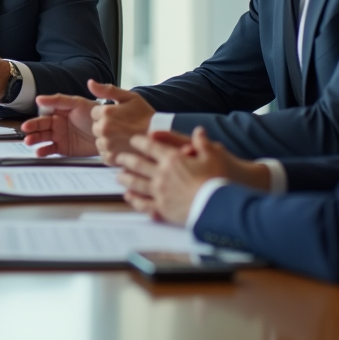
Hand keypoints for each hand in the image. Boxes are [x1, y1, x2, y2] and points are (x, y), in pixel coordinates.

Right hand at [21, 94, 99, 156]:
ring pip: (43, 137)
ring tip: (29, 141)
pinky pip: (50, 149)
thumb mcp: (77, 103)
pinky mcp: (63, 148)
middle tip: (26, 130)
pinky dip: (44, 151)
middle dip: (32, 128)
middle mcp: (57, 123)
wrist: (108, 133)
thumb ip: (58, 100)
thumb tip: (39, 99)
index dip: (36, 118)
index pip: (43, 113)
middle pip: (41, 125)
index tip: (30, 122)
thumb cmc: (95, 115)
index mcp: (59, 111)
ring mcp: (59, 136)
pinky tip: (39, 152)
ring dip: (35, 139)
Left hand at [87, 81, 155, 162]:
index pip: (94, 113)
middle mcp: (103, 129)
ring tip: (124, 137)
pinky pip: (104, 153)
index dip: (106, 114)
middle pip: (95, 127)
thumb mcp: (129, 97)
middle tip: (123, 127)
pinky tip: (124, 146)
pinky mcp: (110, 158)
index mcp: (106, 112)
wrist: (160, 136)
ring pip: (99, 141)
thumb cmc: (145, 115)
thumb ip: (107, 89)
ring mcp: (107, 145)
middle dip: (106, 127)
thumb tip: (90, 82)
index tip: (119, 116)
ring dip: (108, 140)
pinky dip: (112, 151)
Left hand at [115, 127, 269, 224]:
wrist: (220, 205)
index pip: (150, 146)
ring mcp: (160, 192)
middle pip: (138, 164)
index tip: (133, 140)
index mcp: (172, 159)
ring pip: (137, 184)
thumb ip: (202, 142)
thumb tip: (199, 130)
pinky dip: (134, 200)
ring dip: (126, 179)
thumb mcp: (213, 154)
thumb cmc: (219, 177)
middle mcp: (162, 174)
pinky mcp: (163, 209)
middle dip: (126, 160)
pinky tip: (128, 197)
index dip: (140, 142)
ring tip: (118, 176)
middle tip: (118, 157)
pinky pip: (144, 204)